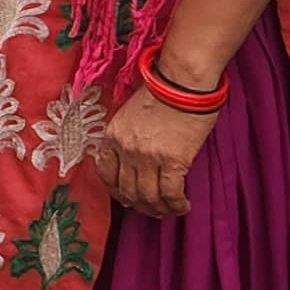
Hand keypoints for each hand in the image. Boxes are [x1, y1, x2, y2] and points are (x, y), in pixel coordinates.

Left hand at [99, 81, 215, 216]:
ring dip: (159, 209)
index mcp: (113, 135)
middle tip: (151, 210)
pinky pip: (170, 193)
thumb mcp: (131, 112)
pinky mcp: (173, 161)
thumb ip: (127, 136)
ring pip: (148, 197)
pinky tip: (183, 206)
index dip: (117, 191)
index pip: (106, 174)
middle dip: (139, 205)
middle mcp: (126, 149)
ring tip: (169, 210)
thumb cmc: (162, 90)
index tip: (127, 198)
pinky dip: (176, 204)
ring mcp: (148, 157)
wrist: (183, 80)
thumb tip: (135, 160)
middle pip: (128, 190)